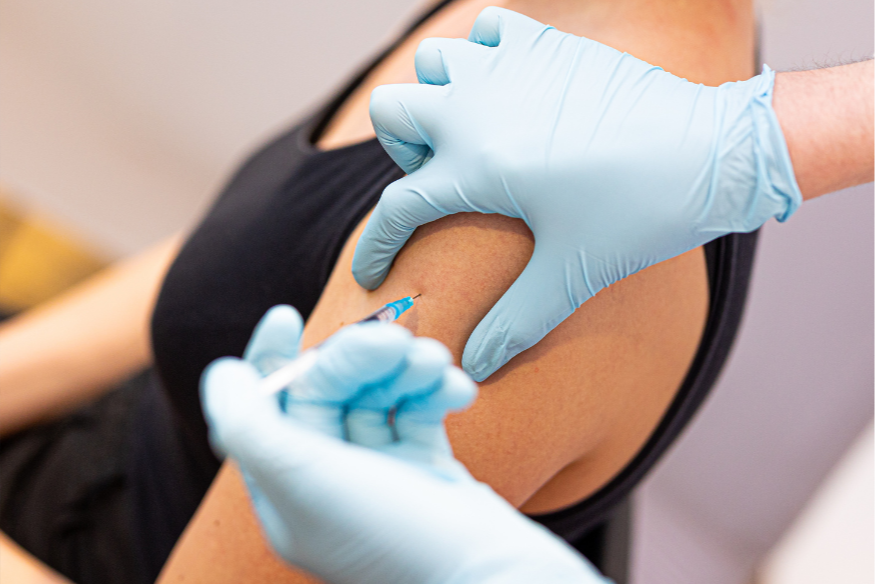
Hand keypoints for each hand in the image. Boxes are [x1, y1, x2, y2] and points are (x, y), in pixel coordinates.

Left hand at [201, 305, 607, 583]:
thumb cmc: (393, 536)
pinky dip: (437, 391)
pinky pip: (421, 409)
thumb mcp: (302, 480)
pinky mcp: (426, 467)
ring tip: (434, 361)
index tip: (284, 315)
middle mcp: (330, 482)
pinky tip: (458, 390)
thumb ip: (246, 424)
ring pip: (378, 394)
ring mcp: (380, 474)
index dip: (268, 359)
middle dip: (359, 358)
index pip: (263, 411)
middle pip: (329, 391)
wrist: (493, 576)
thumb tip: (222, 374)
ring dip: (405, 368)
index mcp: (288, 491)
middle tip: (392, 341)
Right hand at [352, 7, 801, 380]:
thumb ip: (513, 323)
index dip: (375, 248)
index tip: (371, 274)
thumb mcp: (571, 273)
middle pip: (390, 112)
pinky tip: (509, 89)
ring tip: (475, 132)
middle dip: (402, 151)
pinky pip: (486, 29)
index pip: (397, 209)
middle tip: (442, 178)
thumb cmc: (639, 214)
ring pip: (432, 63)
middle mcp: (479, 109)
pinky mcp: (547, 45)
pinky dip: (482, 54)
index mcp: (477, 167)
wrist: (710, 153)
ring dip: (437, 98)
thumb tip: (474, 367)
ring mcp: (511, 68)